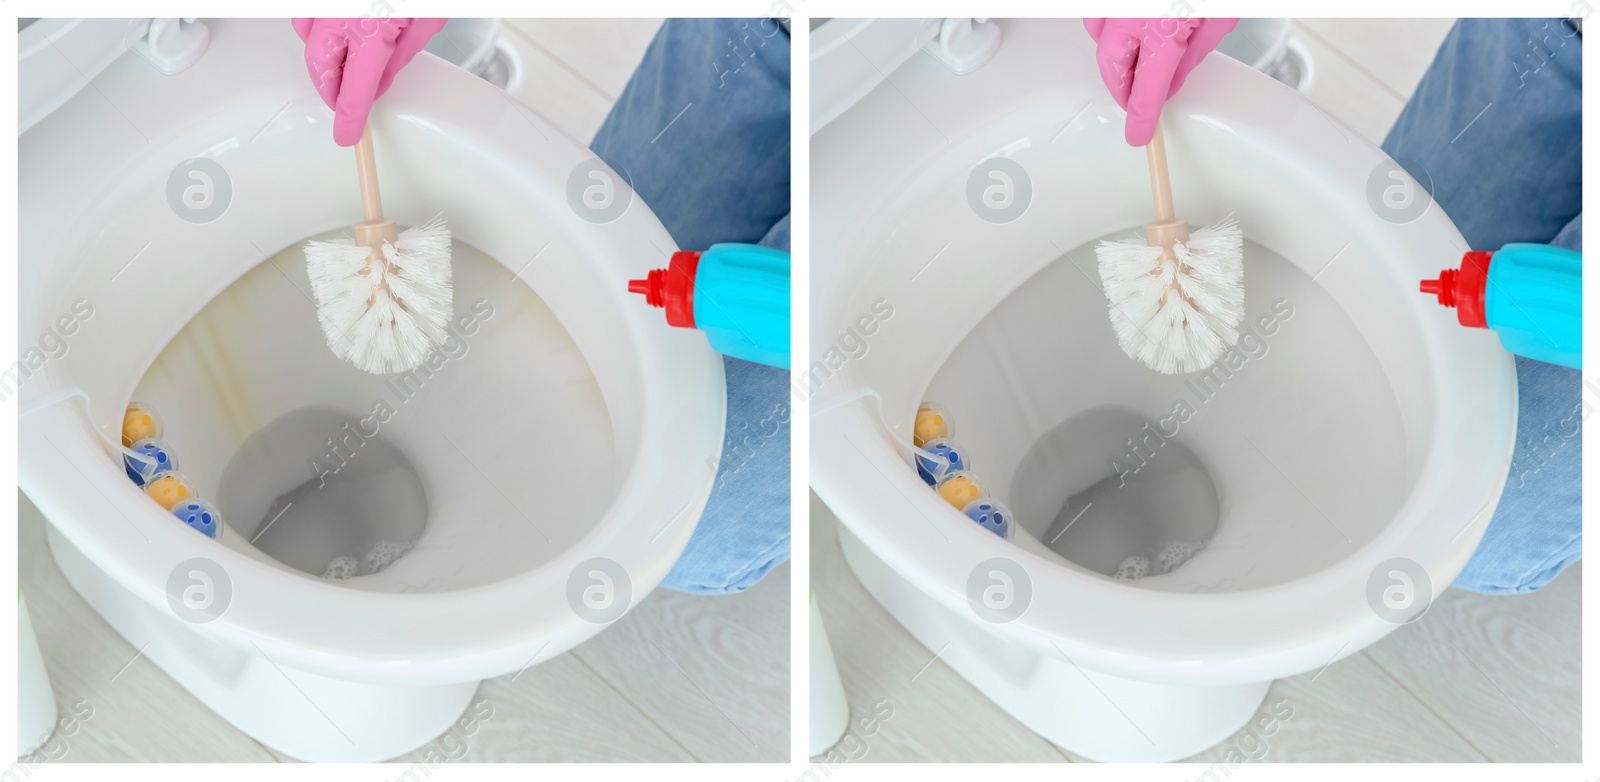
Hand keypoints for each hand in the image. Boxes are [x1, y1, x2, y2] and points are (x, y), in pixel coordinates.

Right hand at [293, 18, 446, 145]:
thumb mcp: (424, 21)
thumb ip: (400, 55)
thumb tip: (379, 82)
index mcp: (370, 27)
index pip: (355, 89)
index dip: (351, 117)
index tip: (348, 134)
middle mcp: (339, 12)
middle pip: (321, 67)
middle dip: (332, 91)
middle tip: (347, 104)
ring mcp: (325, 0)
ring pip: (307, 40)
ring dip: (322, 59)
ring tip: (345, 69)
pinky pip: (305, 17)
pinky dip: (315, 31)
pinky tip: (334, 36)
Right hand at [1084, 18, 1237, 145]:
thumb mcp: (1218, 18)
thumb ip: (1194, 52)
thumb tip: (1173, 78)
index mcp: (1161, 27)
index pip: (1146, 89)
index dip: (1143, 117)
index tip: (1140, 133)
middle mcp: (1130, 14)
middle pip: (1114, 69)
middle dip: (1126, 90)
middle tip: (1141, 100)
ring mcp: (1117, 2)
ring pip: (1100, 42)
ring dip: (1116, 58)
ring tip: (1138, 64)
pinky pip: (1098, 19)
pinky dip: (1108, 31)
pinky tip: (1126, 33)